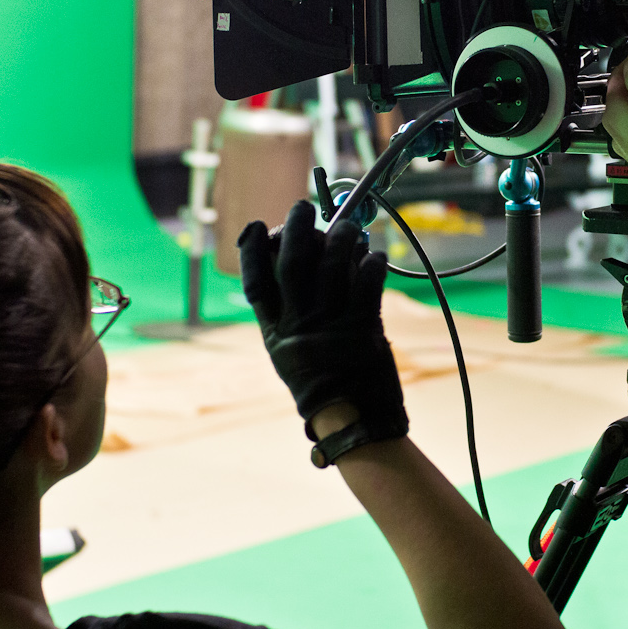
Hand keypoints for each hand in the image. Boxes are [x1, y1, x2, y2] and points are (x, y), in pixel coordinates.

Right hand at [238, 202, 407, 442]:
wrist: (353, 421)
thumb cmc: (323, 386)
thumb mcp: (291, 356)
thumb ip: (288, 318)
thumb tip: (299, 269)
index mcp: (275, 334)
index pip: (255, 285)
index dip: (253, 253)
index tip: (257, 226)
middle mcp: (299, 327)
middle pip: (292, 265)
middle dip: (296, 230)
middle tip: (301, 207)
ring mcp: (331, 328)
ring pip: (332, 268)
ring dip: (341, 239)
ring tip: (347, 225)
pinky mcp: (363, 331)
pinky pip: (367, 286)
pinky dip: (370, 265)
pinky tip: (374, 255)